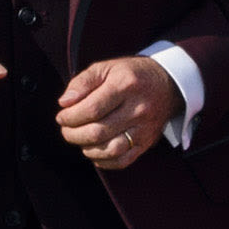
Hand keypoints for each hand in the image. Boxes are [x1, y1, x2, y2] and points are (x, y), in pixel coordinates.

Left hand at [58, 55, 184, 169]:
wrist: (167, 84)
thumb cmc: (130, 75)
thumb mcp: (106, 67)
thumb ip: (82, 82)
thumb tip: (64, 103)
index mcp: (125, 85)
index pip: (92, 109)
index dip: (70, 117)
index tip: (61, 116)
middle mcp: (138, 108)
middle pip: (99, 131)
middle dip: (74, 134)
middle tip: (66, 129)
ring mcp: (145, 128)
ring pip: (110, 149)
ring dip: (87, 149)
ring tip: (79, 139)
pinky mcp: (147, 142)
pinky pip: (123, 160)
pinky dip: (103, 161)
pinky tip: (94, 150)